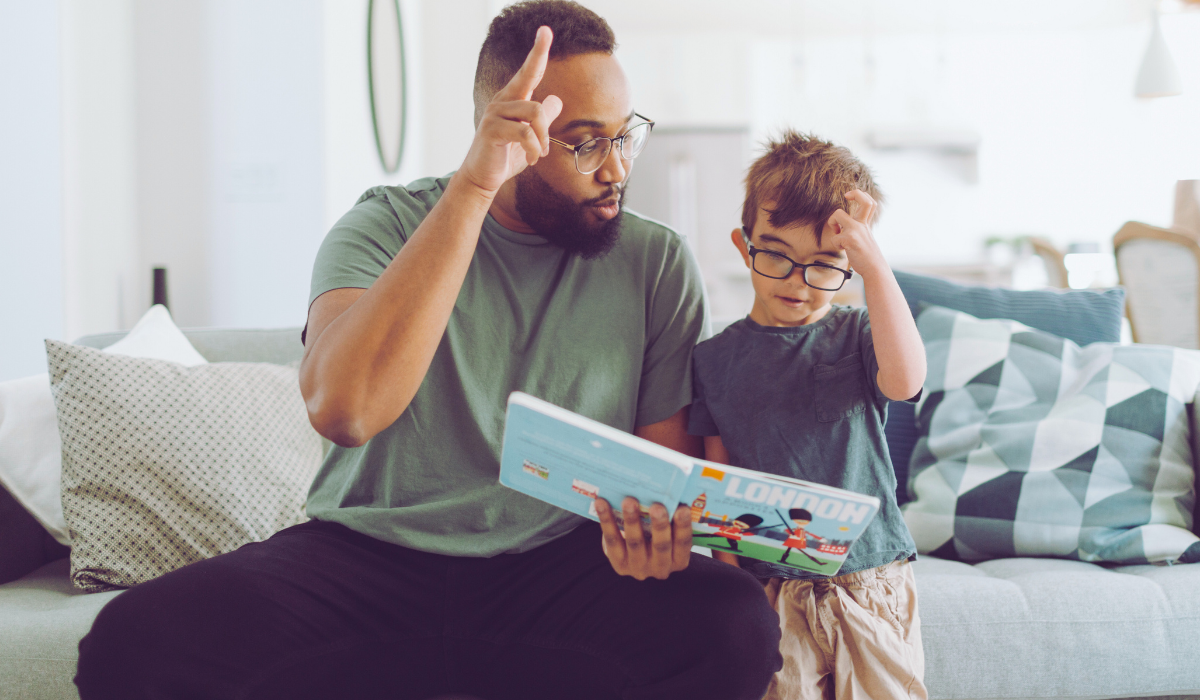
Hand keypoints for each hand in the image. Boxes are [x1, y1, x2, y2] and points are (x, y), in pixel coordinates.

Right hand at [458, 26, 563, 196]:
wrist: (482, 178)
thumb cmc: (505, 156)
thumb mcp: (530, 137)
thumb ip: (542, 119)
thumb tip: (556, 99)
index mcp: (512, 99)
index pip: (528, 71)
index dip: (538, 51)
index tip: (546, 30)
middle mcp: (502, 100)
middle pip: (533, 85)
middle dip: (545, 117)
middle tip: (546, 150)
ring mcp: (495, 113)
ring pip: (534, 111)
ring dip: (542, 139)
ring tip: (538, 157)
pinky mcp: (492, 129)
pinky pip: (525, 133)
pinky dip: (534, 149)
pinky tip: (531, 160)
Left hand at [595, 497, 691, 580]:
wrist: (635, 557)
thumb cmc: (657, 536)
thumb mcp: (669, 533)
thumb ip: (671, 518)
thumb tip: (669, 488)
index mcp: (678, 560)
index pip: (683, 544)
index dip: (683, 527)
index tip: (682, 508)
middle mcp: (661, 568)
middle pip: (661, 546)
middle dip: (659, 525)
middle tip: (657, 506)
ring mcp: (639, 568)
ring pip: (635, 542)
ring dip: (632, 520)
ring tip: (629, 500)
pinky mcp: (619, 564)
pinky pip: (612, 540)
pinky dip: (607, 520)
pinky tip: (602, 503)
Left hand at [828, 189, 884, 275]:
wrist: (875, 269)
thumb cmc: (866, 257)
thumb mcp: (864, 239)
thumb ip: (855, 230)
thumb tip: (838, 228)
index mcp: (865, 224)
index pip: (869, 202)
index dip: (860, 195)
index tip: (849, 197)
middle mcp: (862, 225)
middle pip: (864, 200)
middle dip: (854, 194)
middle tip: (846, 201)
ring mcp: (857, 231)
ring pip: (837, 214)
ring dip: (832, 223)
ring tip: (837, 233)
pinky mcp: (850, 239)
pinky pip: (834, 237)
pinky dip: (836, 244)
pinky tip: (843, 249)